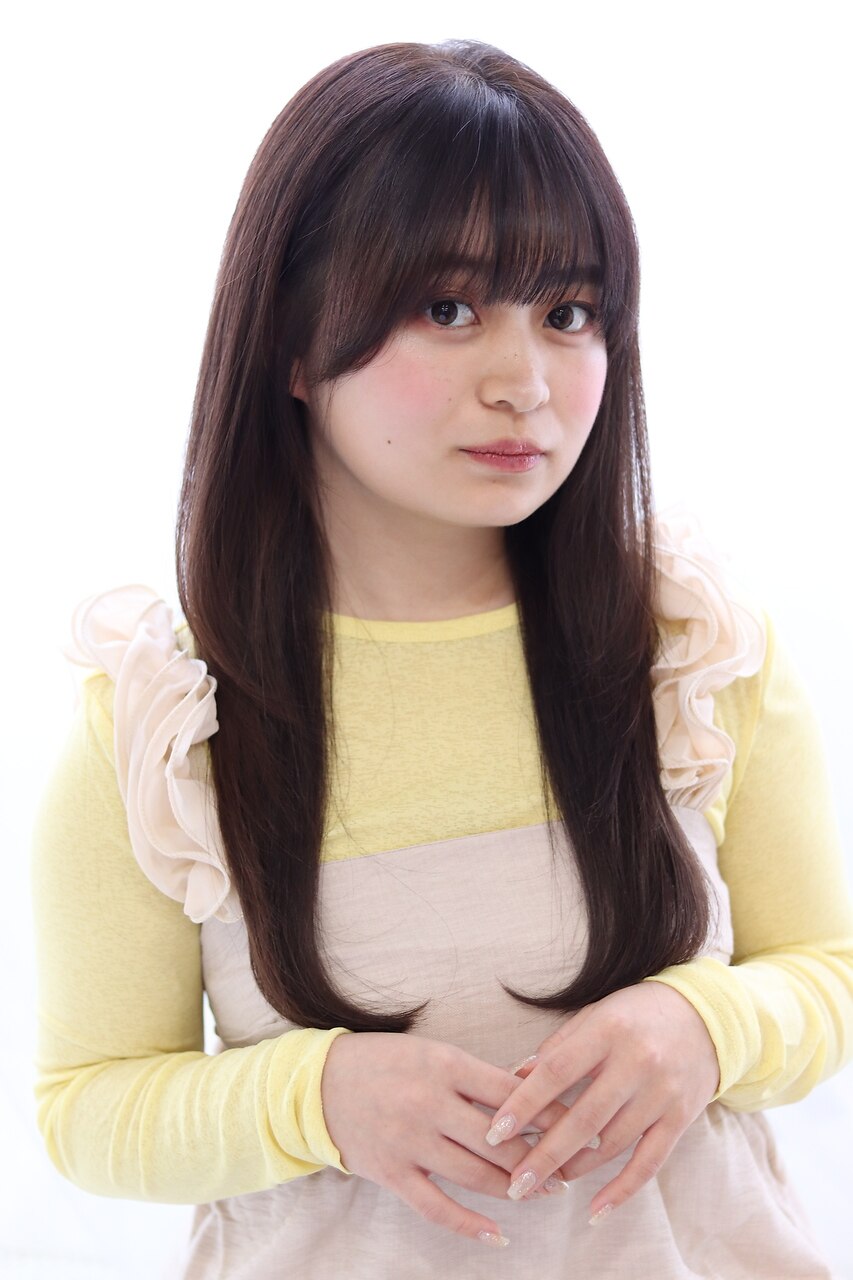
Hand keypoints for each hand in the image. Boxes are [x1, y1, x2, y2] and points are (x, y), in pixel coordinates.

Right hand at [320, 1031, 575, 1246]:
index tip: (582, 1124)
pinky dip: (471, 1224)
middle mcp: (430, 1103)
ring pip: (477, 1175)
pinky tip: (498, 1233)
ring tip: (546, 1193)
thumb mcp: (432, 1053)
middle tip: (573, 1167)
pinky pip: (438, 1207)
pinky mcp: (392, 1174)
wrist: (318, 1084)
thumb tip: (530, 1097)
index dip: (551, 1112)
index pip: (510, 1093)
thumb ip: (474, 1077)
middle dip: (543, 1157)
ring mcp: (410, 1142)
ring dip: (516, 1188)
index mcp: (445, 1065)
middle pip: (501, 1141)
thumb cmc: (386, 1062)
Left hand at [483, 981, 720, 1223]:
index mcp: (608, 1030)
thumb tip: (513, 1078)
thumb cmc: (636, 1014)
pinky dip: (622, 1190)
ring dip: (575, 1169)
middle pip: (583, 1117)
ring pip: (612, 1143)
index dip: (524, 1103)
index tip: (495, 1131)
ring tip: (543, 1183)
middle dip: (545, 1154)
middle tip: (514, 1182)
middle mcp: (637, 1061)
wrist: (705, 1017)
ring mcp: (662, 1092)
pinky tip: (595, 1210)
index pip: (557, 1071)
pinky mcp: (680, 1117)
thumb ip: (557, 1047)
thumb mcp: (595, 1015)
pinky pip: (649, 1162)